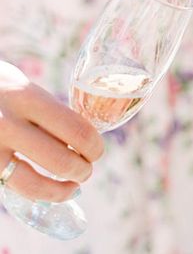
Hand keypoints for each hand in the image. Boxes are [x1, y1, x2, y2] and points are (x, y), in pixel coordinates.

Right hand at [0, 61, 103, 201]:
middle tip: (87, 170)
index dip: (94, 146)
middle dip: (82, 170)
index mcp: (26, 97)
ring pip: (34, 183)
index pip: (76, 129)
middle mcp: (8, 124)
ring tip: (72, 187)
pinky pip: (12, 186)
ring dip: (60, 190)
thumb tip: (80, 132)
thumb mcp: (21, 86)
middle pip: (60, 160)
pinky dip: (35, 193)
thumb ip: (46, 107)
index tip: (98, 151)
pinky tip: (46, 190)